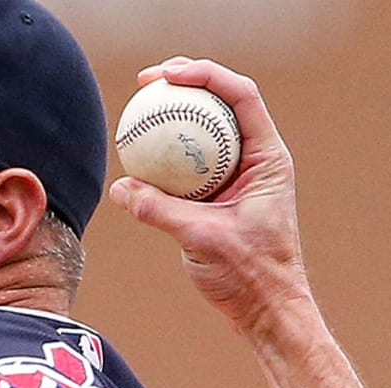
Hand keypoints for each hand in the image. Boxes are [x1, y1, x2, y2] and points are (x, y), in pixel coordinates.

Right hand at [108, 58, 311, 339]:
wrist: (268, 311)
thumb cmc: (251, 277)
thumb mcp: (202, 239)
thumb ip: (160, 210)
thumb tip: (121, 187)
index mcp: (268, 158)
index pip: (241, 96)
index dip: (205, 74)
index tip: (166, 76)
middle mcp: (257, 159)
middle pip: (223, 102)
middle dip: (187, 81)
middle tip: (147, 81)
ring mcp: (239, 177)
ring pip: (207, 130)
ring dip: (176, 114)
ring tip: (142, 106)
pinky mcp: (222, 196)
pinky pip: (192, 164)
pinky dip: (168, 154)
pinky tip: (139, 155)